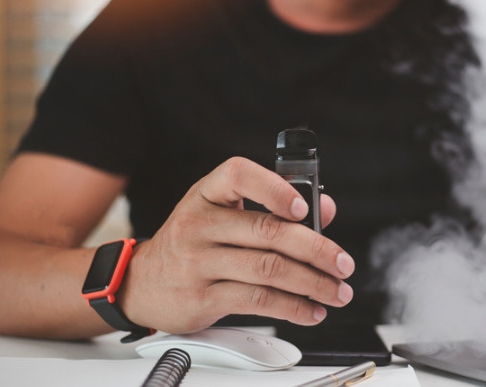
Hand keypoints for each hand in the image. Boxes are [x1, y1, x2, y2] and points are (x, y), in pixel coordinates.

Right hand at [119, 157, 353, 333]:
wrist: (142, 282)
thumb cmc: (195, 242)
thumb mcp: (224, 213)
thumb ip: (274, 206)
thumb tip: (324, 208)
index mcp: (207, 193)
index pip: (239, 175)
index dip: (275, 188)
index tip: (303, 208)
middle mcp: (199, 223)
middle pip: (267, 231)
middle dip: (316, 249)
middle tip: (343, 263)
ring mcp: (197, 261)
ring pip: (268, 269)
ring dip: (312, 283)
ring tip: (336, 291)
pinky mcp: (202, 297)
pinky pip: (257, 300)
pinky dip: (292, 307)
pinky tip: (310, 310)